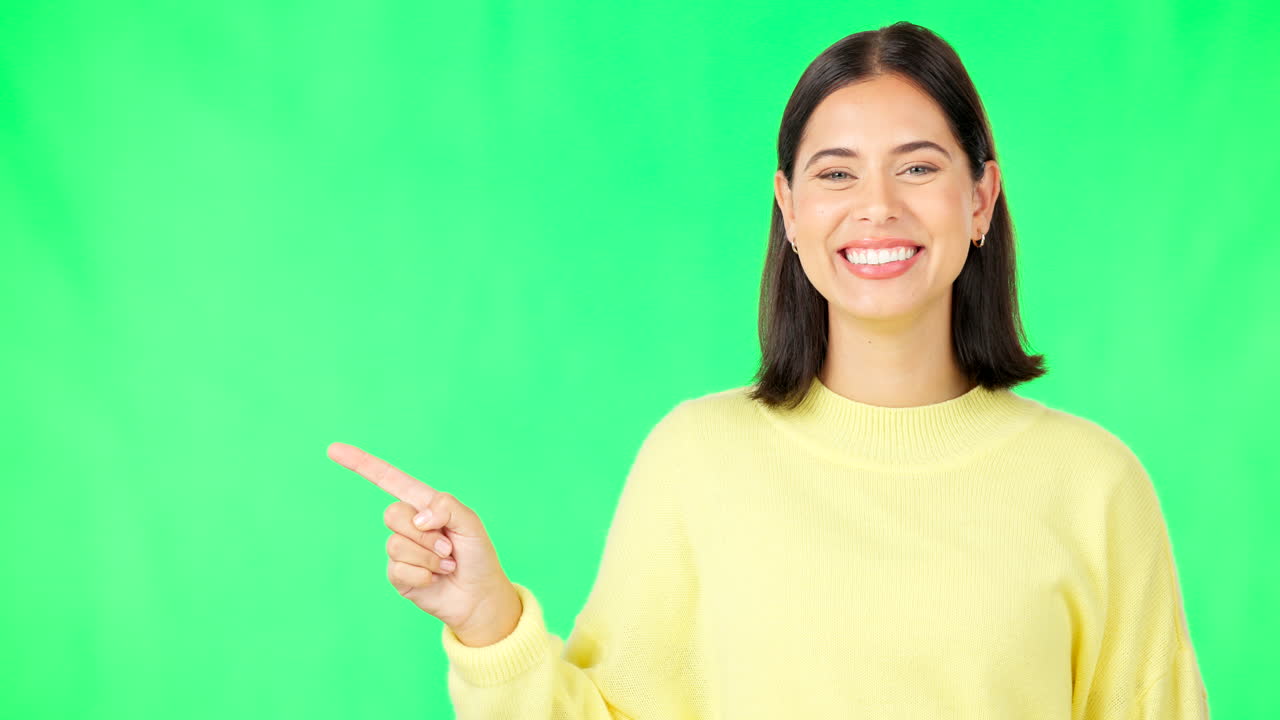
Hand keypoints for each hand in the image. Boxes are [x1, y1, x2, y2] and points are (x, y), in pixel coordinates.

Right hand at [328, 442, 521, 643]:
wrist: (478, 595)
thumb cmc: (476, 555)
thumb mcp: (469, 522)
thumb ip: (446, 507)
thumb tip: (418, 518)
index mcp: (423, 504)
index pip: (388, 479)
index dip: (361, 464)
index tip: (333, 450)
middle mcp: (408, 524)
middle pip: (392, 514)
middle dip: (425, 534)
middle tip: (448, 547)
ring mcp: (400, 550)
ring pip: (397, 544)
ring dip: (429, 557)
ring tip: (447, 564)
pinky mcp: (397, 574)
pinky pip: (398, 569)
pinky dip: (424, 575)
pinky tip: (435, 579)